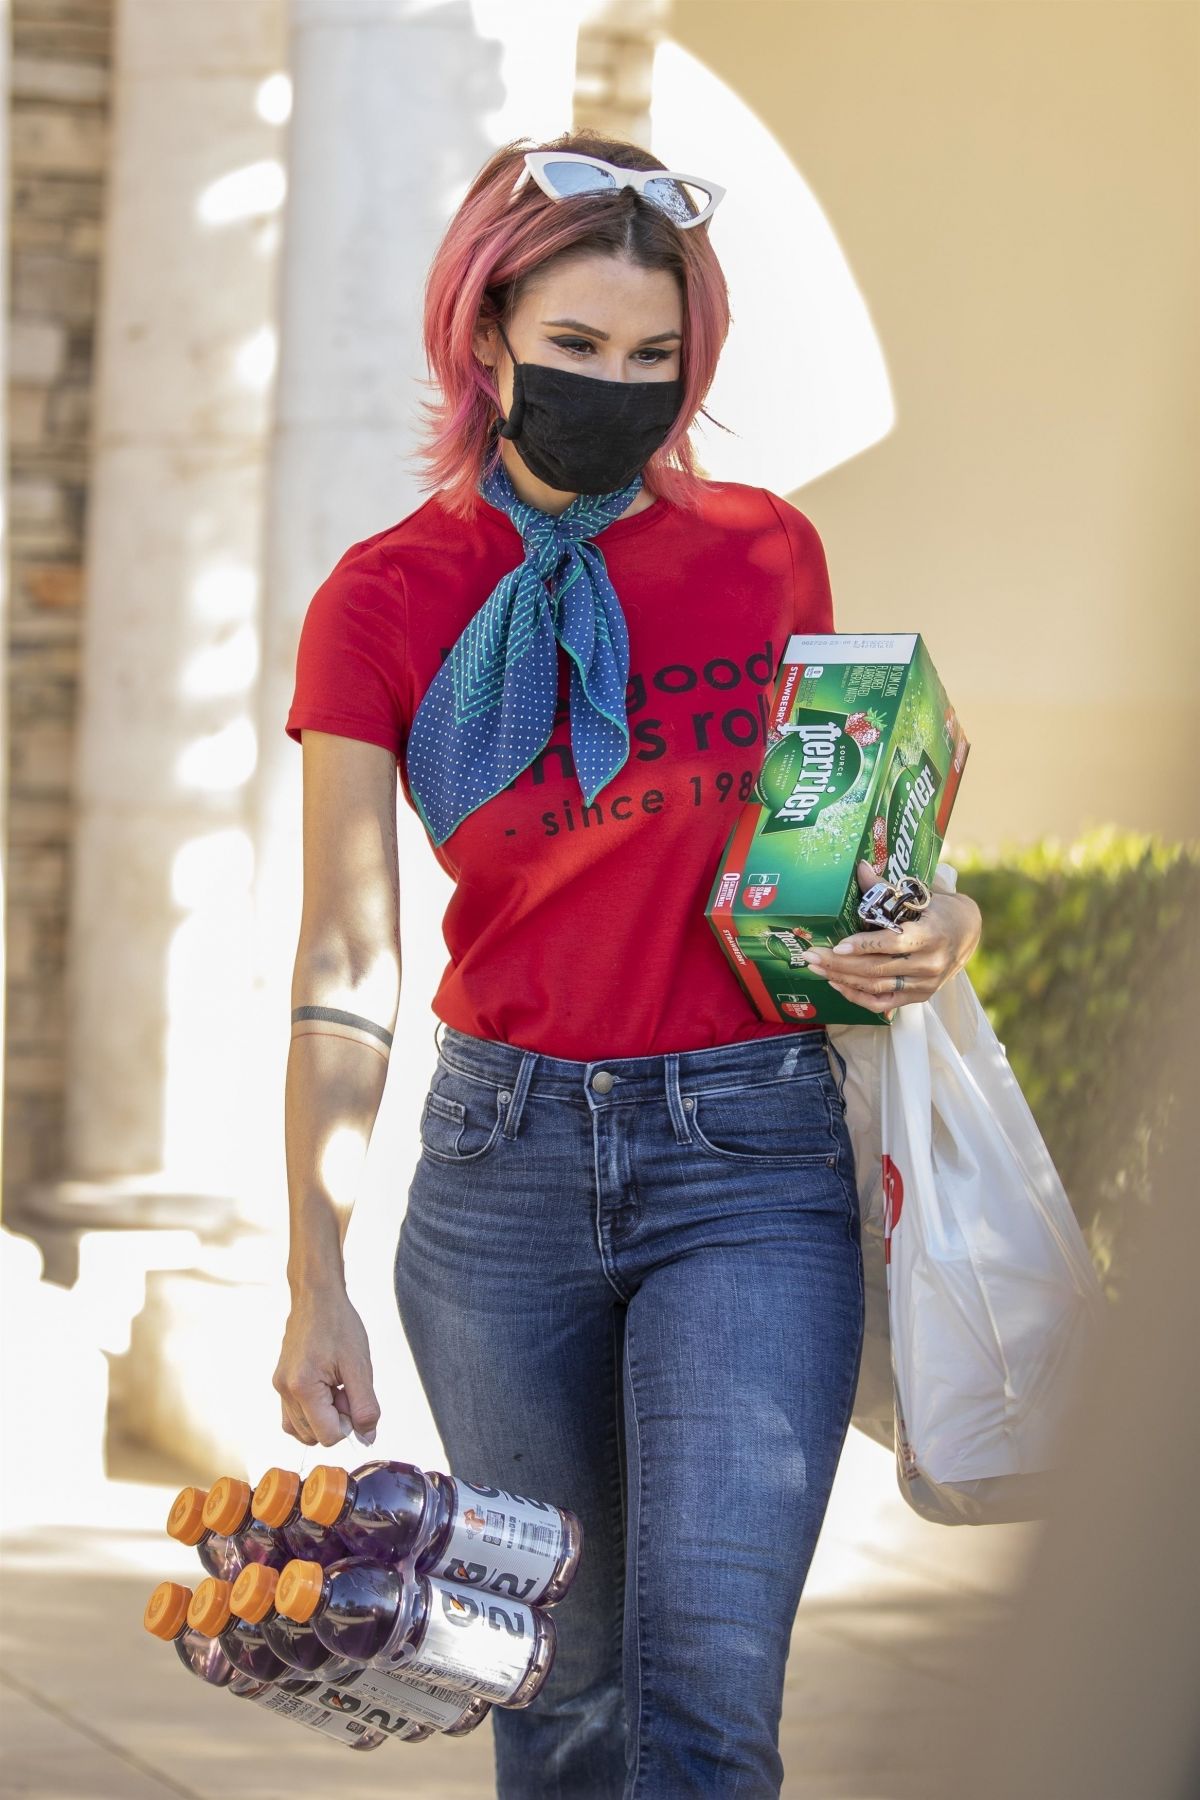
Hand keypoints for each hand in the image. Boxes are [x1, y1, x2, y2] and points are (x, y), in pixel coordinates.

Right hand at [272, 1286, 381, 1448]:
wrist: (316, 1297)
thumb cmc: (339, 1325)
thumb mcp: (360, 1366)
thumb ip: (365, 1406)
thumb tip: (367, 1438)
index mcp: (302, 1387)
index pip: (328, 1436)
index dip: (349, 1424)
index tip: (354, 1397)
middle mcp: (284, 1391)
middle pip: (314, 1436)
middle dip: (335, 1421)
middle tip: (345, 1389)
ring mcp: (279, 1387)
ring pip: (301, 1430)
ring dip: (323, 1418)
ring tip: (336, 1386)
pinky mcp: (280, 1382)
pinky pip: (293, 1416)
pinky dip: (312, 1412)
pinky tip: (326, 1387)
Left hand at [799, 859, 981, 1018]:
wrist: (968, 934)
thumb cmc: (939, 910)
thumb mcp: (919, 895)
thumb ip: (887, 888)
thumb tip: (859, 867)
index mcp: (931, 934)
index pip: (894, 943)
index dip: (865, 945)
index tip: (838, 945)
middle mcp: (929, 963)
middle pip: (877, 968)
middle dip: (840, 963)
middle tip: (811, 955)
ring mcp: (924, 984)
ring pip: (876, 986)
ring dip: (842, 978)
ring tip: (816, 967)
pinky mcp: (918, 997)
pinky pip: (882, 1002)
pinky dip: (857, 995)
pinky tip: (836, 983)